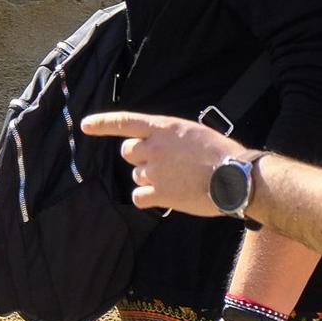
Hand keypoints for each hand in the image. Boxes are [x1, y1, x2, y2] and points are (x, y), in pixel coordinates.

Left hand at [81, 111, 245, 216]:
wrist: (237, 178)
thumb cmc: (221, 153)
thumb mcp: (192, 132)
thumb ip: (169, 137)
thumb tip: (158, 144)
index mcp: (163, 128)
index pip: (124, 122)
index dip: (102, 123)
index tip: (85, 126)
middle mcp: (153, 148)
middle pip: (128, 152)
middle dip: (140, 157)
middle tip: (164, 163)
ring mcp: (154, 172)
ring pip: (137, 175)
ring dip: (150, 178)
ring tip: (177, 180)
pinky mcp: (160, 194)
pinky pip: (139, 197)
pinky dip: (148, 198)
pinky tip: (166, 197)